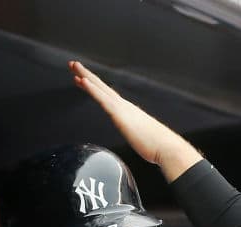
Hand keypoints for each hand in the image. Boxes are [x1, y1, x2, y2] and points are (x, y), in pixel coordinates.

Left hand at [69, 61, 201, 180]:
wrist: (167, 148)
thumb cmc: (157, 146)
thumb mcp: (142, 139)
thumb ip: (137, 135)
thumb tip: (139, 140)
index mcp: (129, 112)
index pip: (108, 96)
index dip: (95, 87)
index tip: (83, 79)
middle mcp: (125, 106)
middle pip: (102, 87)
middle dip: (87, 75)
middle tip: (74, 65)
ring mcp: (122, 109)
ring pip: (100, 88)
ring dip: (86, 76)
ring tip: (74, 66)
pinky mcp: (120, 115)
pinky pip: (102, 99)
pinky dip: (92, 88)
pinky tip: (83, 81)